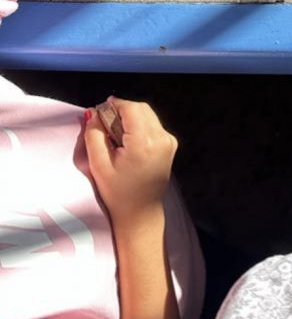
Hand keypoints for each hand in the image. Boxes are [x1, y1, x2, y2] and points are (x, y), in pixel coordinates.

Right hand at [84, 98, 177, 228]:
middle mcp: (162, 138)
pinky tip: (128, 143)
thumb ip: (94, 135)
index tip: (100, 113)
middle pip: (141, 108)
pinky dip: (140, 127)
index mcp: (144, 143)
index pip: (131, 108)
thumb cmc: (117, 192)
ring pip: (148, 115)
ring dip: (131, 118)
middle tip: (105, 125)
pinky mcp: (171, 145)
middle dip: (122, 111)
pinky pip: (154, 125)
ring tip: (116, 137)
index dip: (113, 106)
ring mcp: (169, 141)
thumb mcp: (98, 165)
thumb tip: (93, 112)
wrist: (140, 212)